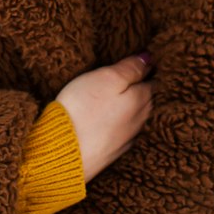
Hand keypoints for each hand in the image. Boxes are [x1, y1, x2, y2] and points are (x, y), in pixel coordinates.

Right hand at [54, 52, 154, 182]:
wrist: (62, 155)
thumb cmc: (83, 110)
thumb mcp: (107, 78)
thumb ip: (130, 68)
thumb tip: (149, 58)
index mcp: (141, 99)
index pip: (151, 79)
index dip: (146, 68)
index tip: (142, 61)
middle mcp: (139, 120)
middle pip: (145, 98)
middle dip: (141, 87)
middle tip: (132, 74)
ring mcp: (126, 138)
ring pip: (134, 116)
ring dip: (129, 106)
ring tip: (119, 95)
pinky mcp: (111, 152)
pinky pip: (120, 131)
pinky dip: (117, 122)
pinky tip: (107, 119)